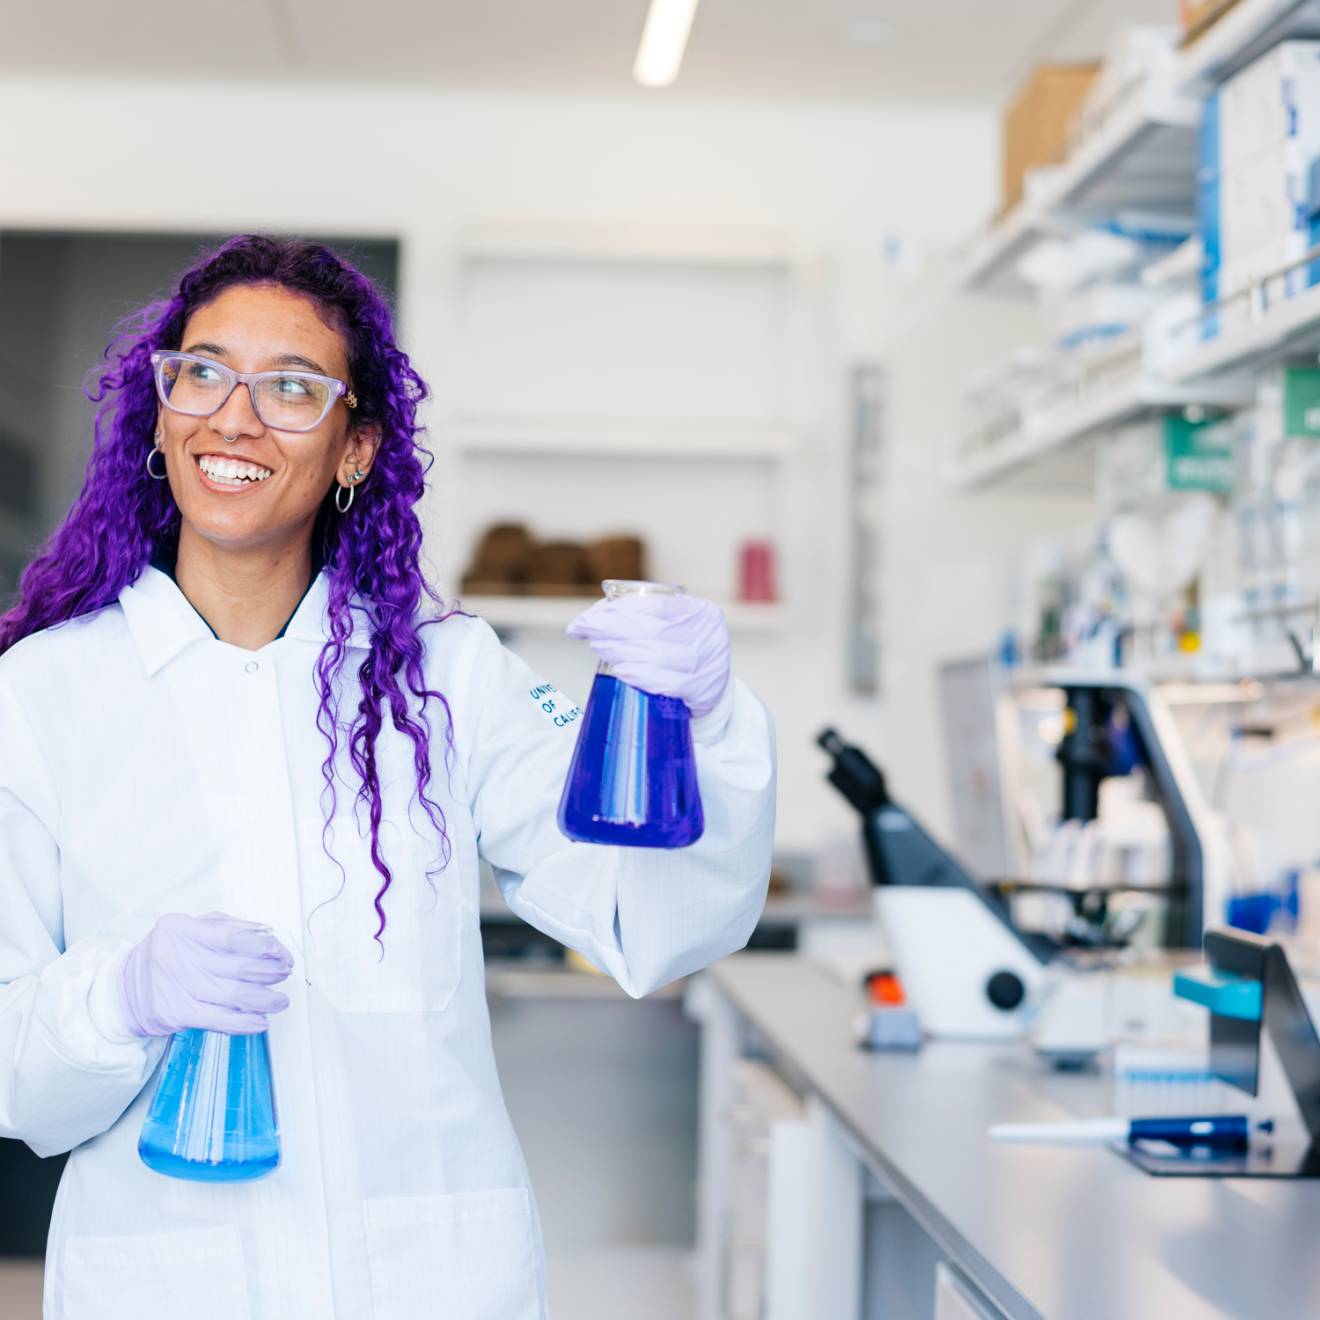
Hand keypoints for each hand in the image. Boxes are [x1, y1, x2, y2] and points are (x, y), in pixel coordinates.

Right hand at [119, 912, 293, 1037]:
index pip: (231, 937)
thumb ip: (227, 926)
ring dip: (264, 1000)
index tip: (279, 952)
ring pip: (232, 996)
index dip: (261, 946)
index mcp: (181, 929)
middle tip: (284, 973)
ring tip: (280, 1000)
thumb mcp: (191, 927)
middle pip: (236, 968)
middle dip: (269, 972)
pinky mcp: (175, 1014)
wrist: (126, 987)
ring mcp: (175, 988)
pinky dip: (243, 1022)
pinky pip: (217, 1020)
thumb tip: (265, 935)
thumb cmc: (169, 953)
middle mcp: (176, 958)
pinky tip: (260, 1021)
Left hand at [566, 591, 730, 718]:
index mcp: (700, 612)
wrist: (713, 690)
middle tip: (583, 629)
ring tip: (597, 647)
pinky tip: (621, 672)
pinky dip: (642, 676)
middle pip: (652, 629)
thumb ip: (644, 619)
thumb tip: (593, 618)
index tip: (588, 616)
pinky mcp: (704, 690)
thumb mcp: (674, 629)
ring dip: (620, 651)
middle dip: (610, 628)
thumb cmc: (683, 653)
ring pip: (658, 654)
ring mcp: (708, 663)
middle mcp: (708, 634)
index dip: (617, 609)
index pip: (655, 605)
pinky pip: (670, 683)